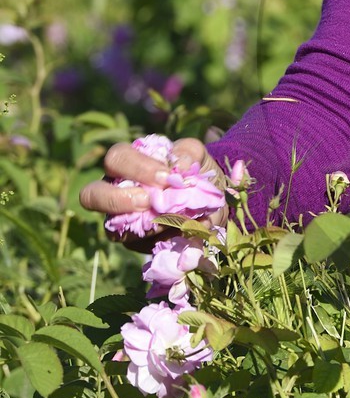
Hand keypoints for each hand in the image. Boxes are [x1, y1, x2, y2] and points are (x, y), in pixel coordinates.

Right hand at [79, 137, 228, 245]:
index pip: (116, 159)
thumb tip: (181, 165)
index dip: (137, 167)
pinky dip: (161, 239)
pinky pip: (137, 245)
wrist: (210, 201)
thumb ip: (189, 152)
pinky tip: (182, 232)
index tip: (166, 176)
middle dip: (117, 199)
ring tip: (174, 220)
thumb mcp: (197, 156)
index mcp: (127, 163)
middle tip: (148, 202)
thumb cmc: (194, 171)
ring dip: (144, 225)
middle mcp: (115, 190)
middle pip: (91, 195)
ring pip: (111, 227)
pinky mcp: (134, 242)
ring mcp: (120, 219)